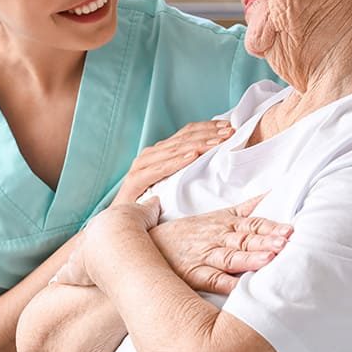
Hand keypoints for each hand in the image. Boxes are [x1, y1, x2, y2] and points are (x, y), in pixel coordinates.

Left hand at [52, 199, 164, 287]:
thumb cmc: (133, 226)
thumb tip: (156, 201)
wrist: (119, 240)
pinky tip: (54, 282)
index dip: (107, 233)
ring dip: (77, 263)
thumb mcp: (145, 213)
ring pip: (75, 258)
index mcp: (104, 223)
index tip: (110, 239)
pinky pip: (64, 275)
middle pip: (87, 241)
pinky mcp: (74, 271)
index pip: (103, 228)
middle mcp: (88, 236)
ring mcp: (79, 254)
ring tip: (80, 271)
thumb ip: (150, 207)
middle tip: (96, 256)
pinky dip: (60, 278)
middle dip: (90, 247)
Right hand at [113, 121, 234, 204]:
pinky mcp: (135, 181)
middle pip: (182, 138)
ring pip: (173, 150)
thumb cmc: (151, 206)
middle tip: (229, 132)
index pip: (186, 134)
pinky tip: (192, 157)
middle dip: (208, 134)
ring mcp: (141, 166)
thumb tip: (217, 162)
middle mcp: (150, 155)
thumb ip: (188, 171)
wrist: (122, 224)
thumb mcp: (174, 185)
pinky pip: (158, 169)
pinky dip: (176, 161)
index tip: (229, 128)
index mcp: (160, 153)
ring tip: (217, 142)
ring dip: (197, 144)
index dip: (208, 128)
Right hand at [149, 195, 292, 294]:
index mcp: (225, 224)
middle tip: (286, 242)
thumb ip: (244, 209)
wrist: (149, 245)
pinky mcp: (193, 274)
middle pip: (245, 239)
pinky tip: (241, 289)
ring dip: (250, 259)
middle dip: (266, 240)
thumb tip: (270, 194)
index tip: (289, 229)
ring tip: (269, 259)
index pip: (252, 223)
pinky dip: (226, 283)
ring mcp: (205, 257)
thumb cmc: (189, 233)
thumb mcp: (216, 216)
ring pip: (231, 258)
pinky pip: (212, 279)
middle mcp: (217, 239)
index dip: (270, 226)